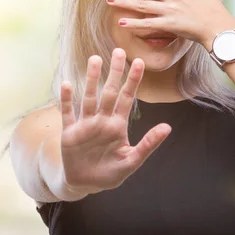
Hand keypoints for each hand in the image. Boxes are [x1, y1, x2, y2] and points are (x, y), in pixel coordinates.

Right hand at [59, 48, 171, 193]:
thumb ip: (148, 144)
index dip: (133, 81)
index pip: (127, 98)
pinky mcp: (70, 133)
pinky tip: (67, 84)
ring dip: (91, 79)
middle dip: (115, 72)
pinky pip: (68, 113)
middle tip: (119, 50)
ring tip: (95, 59)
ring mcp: (86, 125)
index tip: (140, 62)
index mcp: (118, 125)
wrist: (86, 184)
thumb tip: (167, 127)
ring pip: (89, 97)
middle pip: (110, 92)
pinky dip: (67, 100)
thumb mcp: (132, 160)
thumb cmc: (111, 173)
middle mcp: (102, 120)